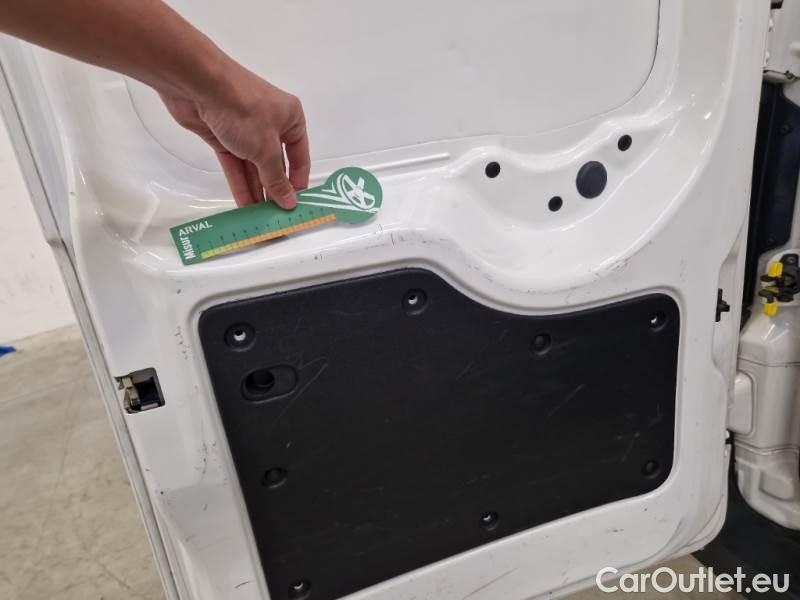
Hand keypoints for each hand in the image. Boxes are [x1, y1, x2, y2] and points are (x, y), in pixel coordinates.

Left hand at [159, 67, 308, 208]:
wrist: (198, 84)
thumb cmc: (245, 111)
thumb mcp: (266, 149)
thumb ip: (277, 178)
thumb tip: (290, 202)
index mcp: (291, 119)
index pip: (299, 157)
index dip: (298, 182)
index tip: (295, 206)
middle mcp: (271, 125)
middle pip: (275, 164)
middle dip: (274, 190)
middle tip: (275, 218)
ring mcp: (245, 130)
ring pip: (254, 167)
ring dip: (256, 190)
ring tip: (259, 218)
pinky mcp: (223, 136)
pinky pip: (235, 165)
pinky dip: (240, 183)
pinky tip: (244, 205)